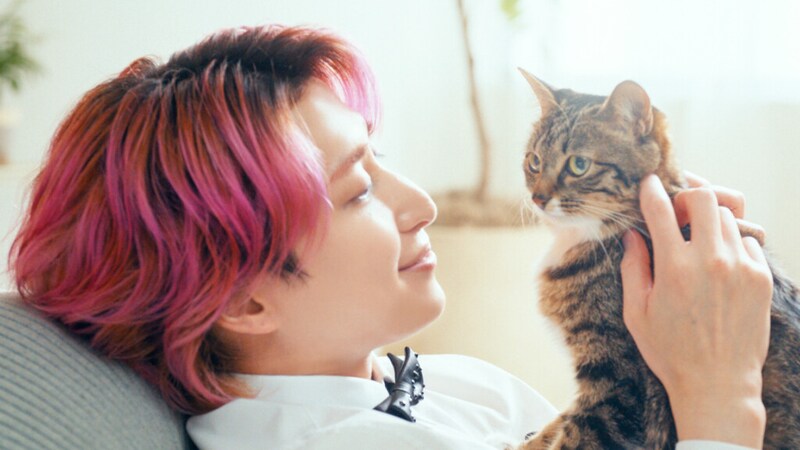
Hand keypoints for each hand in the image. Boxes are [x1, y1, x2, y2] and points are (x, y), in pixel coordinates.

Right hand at [620, 174, 772, 447]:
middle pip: (703, 199)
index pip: (660, 209)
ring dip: (709, 222)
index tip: (649, 183)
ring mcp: (740, 267)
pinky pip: (747, 241)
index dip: (651, 190)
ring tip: (698, 240)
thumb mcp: (635, 312)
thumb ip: (633, 268)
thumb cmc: (670, 351)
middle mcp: (709, 260)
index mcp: (673, 267)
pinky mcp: (761, 278)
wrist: (717, 384)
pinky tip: (720, 263)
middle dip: (687, 197)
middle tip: (678, 211)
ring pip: (727, 217)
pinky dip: (732, 243)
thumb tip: (631, 236)